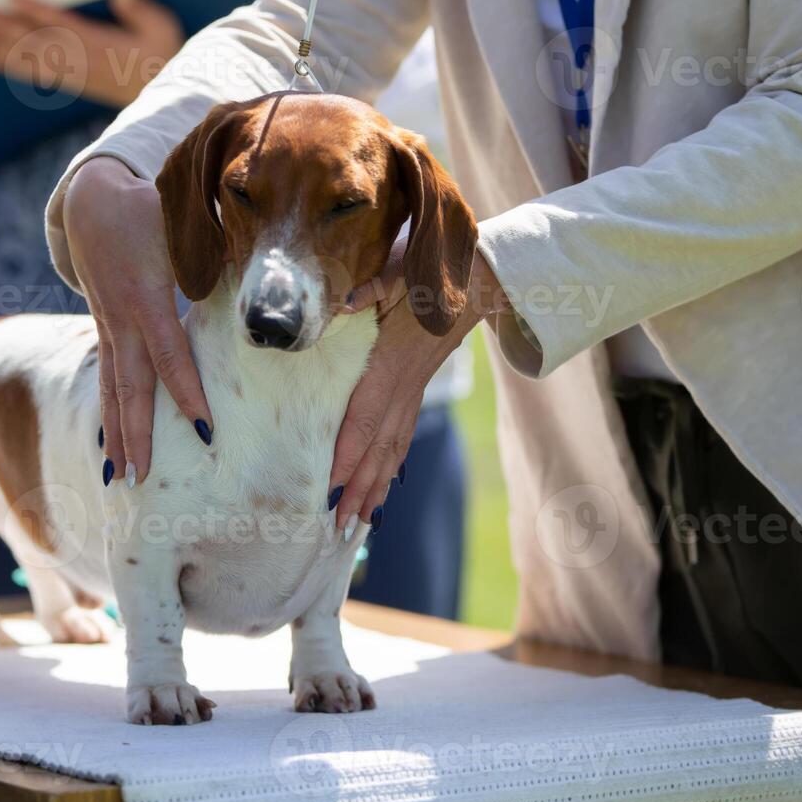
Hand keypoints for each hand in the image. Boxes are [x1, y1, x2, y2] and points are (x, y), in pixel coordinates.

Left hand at [0, 0, 184, 107]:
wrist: (164, 97)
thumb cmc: (164, 54)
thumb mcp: (162, 28)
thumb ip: (141, 11)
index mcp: (101, 42)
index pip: (62, 23)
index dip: (36, 9)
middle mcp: (82, 58)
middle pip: (37, 40)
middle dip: (5, 27)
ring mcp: (75, 72)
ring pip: (31, 57)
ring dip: (0, 46)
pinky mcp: (73, 81)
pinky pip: (36, 73)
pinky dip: (12, 65)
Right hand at [64, 156, 212, 484]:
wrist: (91, 198)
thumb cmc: (147, 207)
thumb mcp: (182, 222)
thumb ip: (221, 247)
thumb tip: (269, 270)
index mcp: (147, 296)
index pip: (169, 355)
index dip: (186, 393)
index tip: (204, 432)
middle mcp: (123, 318)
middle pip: (130, 386)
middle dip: (136, 434)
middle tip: (141, 479)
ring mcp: (109, 327)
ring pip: (112, 389)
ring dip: (116, 435)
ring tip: (118, 479)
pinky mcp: (105, 329)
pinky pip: (107, 378)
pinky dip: (107, 414)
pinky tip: (109, 448)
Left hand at [328, 235, 509, 533]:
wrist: (473, 283)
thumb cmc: (426, 276)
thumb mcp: (397, 274)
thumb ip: (370, 288)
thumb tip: (343, 301)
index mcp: (390, 365)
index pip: (365, 420)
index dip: (346, 455)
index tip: (328, 486)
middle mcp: (403, 390)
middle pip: (377, 450)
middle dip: (357, 490)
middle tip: (336, 527)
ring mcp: (413, 395)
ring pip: (391, 452)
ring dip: (373, 490)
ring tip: (356, 525)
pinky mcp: (416, 394)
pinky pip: (401, 441)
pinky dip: (389, 470)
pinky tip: (379, 492)